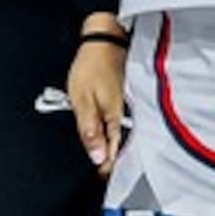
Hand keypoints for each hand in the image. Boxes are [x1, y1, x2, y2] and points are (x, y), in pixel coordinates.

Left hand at [66, 31, 129, 174]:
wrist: (105, 38)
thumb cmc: (92, 65)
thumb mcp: (81, 99)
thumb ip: (89, 130)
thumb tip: (97, 157)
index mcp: (115, 117)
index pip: (114, 153)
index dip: (106, 168)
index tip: (98, 176)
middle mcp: (129, 115)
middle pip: (123, 146)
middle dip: (112, 159)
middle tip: (99, 171)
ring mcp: (133, 107)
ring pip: (125, 135)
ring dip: (115, 145)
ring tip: (103, 156)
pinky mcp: (133, 100)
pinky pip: (126, 122)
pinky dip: (118, 131)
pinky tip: (110, 133)